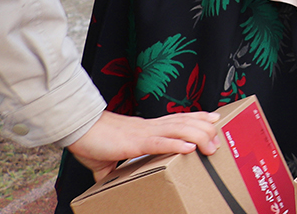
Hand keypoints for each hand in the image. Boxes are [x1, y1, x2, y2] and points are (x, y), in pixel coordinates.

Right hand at [69, 110, 220, 182]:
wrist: (78, 129)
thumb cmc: (92, 140)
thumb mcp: (106, 157)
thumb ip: (111, 167)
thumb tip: (107, 179)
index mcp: (146, 129)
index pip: (178, 120)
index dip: (198, 118)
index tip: (213, 119)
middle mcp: (150, 127)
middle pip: (185, 123)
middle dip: (205, 130)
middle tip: (219, 139)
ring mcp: (145, 133)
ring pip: (179, 130)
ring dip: (198, 137)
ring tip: (211, 145)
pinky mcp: (135, 143)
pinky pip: (160, 143)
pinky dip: (176, 145)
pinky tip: (189, 148)